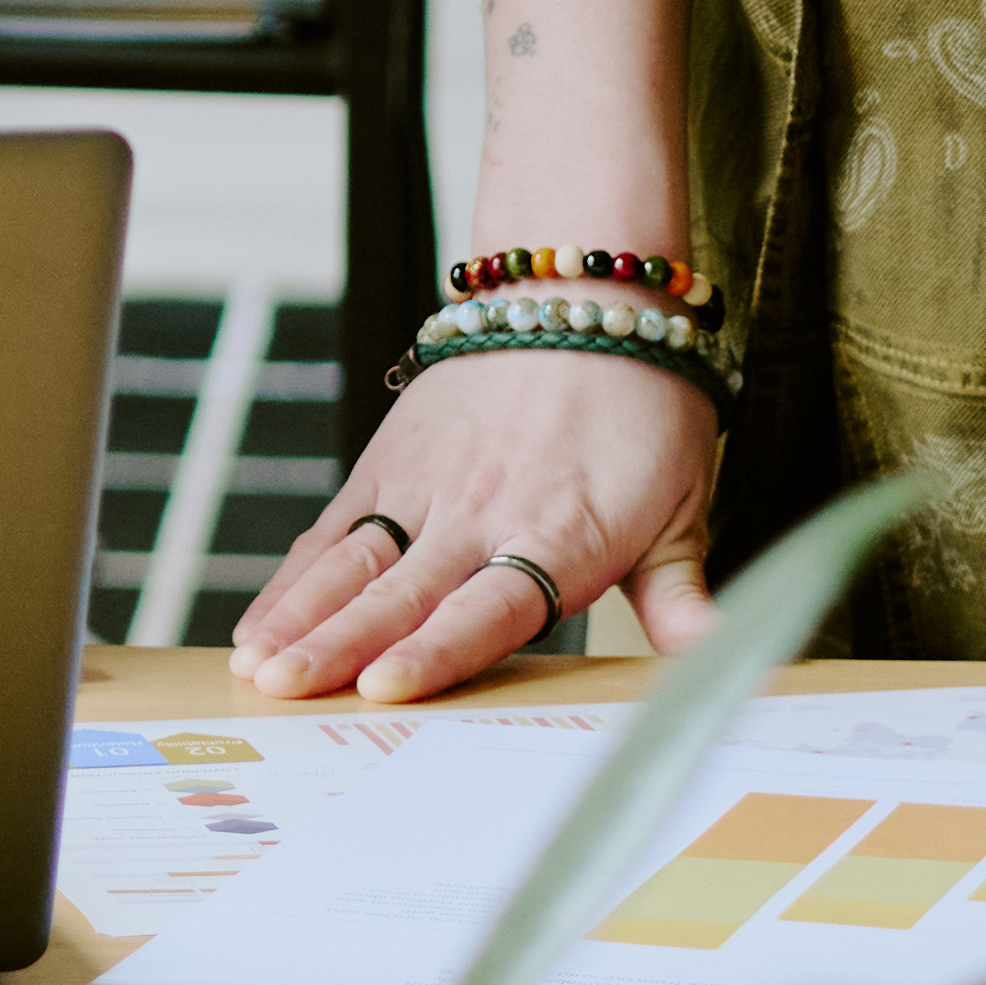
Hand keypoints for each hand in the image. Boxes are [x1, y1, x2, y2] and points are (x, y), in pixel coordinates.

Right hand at [237, 348, 720, 697]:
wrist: (582, 293)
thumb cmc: (641, 407)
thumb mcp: (684, 507)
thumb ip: (685, 596)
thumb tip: (729, 660)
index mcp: (556, 533)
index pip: (487, 605)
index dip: (434, 648)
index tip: (386, 685)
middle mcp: (480, 511)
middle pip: (401, 590)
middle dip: (337, 645)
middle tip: (284, 690)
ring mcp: (425, 486)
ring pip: (351, 561)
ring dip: (300, 615)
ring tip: (256, 664)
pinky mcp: (388, 464)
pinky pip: (333, 529)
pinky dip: (294, 578)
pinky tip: (260, 622)